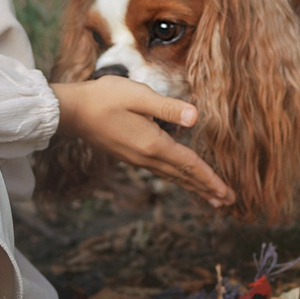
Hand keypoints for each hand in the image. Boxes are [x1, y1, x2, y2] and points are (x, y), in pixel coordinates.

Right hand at [51, 76, 234, 209]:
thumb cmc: (104, 98)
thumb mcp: (139, 96)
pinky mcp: (129, 154)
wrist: (72, 111)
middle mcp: (146, 157)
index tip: (226, 193)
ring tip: (209, 196)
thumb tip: (196, 117)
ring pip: (171, 176)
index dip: (210, 178)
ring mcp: (136, 158)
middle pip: (183, 176)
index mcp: (153, 144)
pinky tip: (178, 176)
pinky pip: (160, 171)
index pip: (188, 165)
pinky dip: (176, 178)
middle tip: (227, 201)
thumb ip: (168, 107)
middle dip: (206, 188)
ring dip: (192, 186)